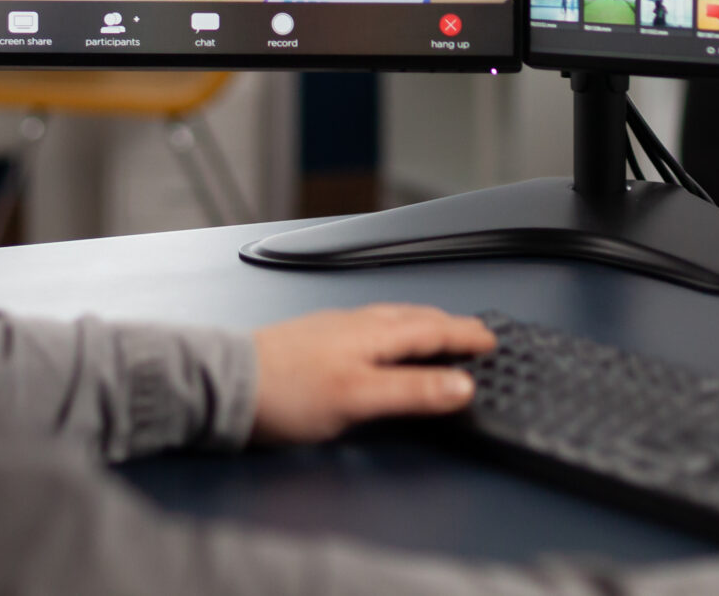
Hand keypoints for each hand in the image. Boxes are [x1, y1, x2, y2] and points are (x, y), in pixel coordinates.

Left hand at [250, 305, 495, 443]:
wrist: (227, 386)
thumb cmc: (285, 392)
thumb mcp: (359, 399)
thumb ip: (412, 392)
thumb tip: (462, 386)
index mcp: (373, 333)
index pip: (432, 330)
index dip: (465, 336)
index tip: (491, 339)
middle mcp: (356, 323)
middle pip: (414, 319)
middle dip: (448, 325)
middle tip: (474, 333)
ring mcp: (333, 328)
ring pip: (391, 320)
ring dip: (421, 325)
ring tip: (436, 332)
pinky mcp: (315, 339)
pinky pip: (370, 327)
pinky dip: (392, 332)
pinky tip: (381, 344)